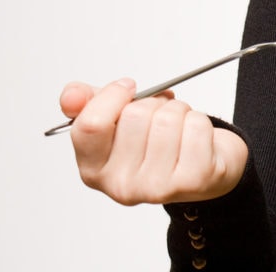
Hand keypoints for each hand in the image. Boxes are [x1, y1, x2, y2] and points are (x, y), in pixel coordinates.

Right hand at [60, 79, 248, 205]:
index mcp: (94, 169)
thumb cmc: (156, 142)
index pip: (92, 124)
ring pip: (168, 118)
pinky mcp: (193, 180)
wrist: (203, 167)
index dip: (113, 96)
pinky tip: (195, 140)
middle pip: (135, 115)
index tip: (127, 88)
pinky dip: (200, 121)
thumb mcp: (115, 121)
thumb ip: (87, 104)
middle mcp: (121, 186)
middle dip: (153, 104)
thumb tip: (71, 96)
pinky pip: (196, 126)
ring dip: (179, 111)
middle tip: (159, 116)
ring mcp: (158, 187)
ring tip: (178, 128)